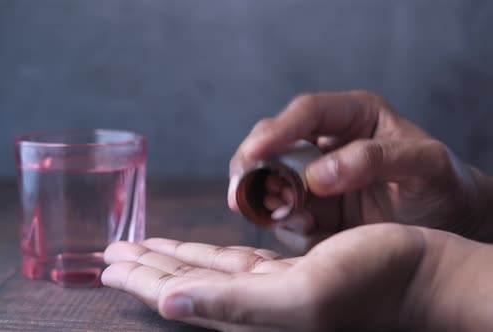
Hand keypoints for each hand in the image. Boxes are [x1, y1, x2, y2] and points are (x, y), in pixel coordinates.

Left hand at [102, 224, 492, 330]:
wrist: (420, 276)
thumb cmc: (372, 288)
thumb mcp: (298, 298)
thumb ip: (232, 305)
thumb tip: (166, 303)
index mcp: (248, 316)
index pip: (179, 295)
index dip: (140, 280)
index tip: (107, 267)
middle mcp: (251, 306)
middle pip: (182, 282)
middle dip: (144, 268)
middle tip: (108, 255)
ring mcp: (267, 287)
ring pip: (201, 269)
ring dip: (167, 257)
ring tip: (135, 247)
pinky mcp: (285, 270)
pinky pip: (230, 258)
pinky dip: (203, 250)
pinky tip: (186, 245)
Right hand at [228, 90, 492, 250]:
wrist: (448, 224)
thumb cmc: (441, 185)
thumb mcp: (422, 165)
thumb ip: (374, 160)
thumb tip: (317, 177)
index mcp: (353, 116)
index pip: (306, 113)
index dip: (276, 130)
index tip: (254, 153)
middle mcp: (325, 143)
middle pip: (272, 142)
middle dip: (253, 167)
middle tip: (241, 195)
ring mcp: (314, 176)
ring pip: (269, 179)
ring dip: (266, 199)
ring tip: (293, 218)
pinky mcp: (312, 207)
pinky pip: (281, 212)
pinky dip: (282, 223)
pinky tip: (306, 230)